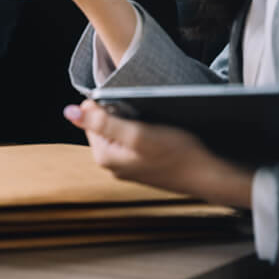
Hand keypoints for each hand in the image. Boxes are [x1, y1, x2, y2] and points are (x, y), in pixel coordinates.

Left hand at [64, 99, 253, 208]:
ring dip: (131, 120)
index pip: (89, 116)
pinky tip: (158, 132)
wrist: (208, 174)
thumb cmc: (177, 153)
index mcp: (105, 157)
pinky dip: (141, 130)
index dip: (107, 104)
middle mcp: (112, 164)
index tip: (129, 105)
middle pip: (103, 123)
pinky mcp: (142, 163)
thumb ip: (102, 123)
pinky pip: (132, 138)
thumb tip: (69, 111)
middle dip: (118, 112)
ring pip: (119, 129)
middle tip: (143, 114)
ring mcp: (127, 166)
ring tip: (152, 123)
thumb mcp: (138, 133)